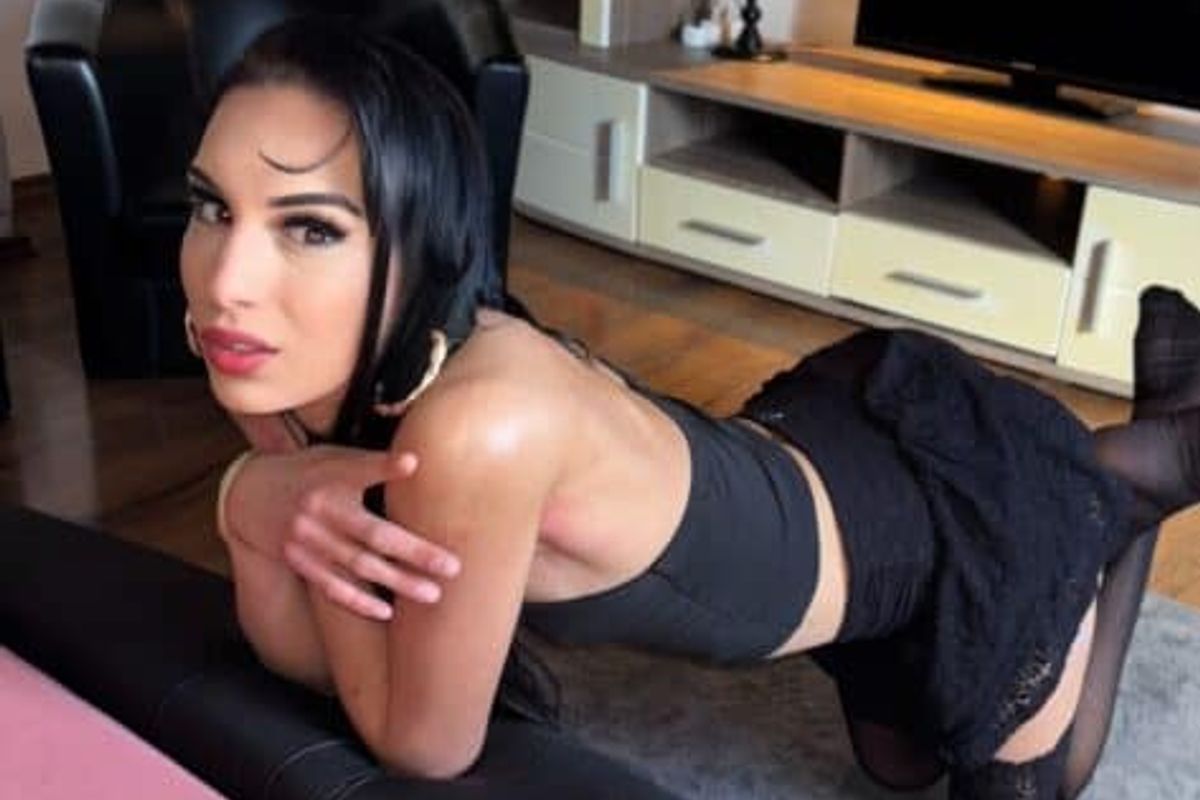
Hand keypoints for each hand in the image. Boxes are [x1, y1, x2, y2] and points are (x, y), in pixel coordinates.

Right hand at [223, 413, 459, 620]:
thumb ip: (371, 462)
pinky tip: (387, 611)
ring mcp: (306, 539)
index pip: (362, 469)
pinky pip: (330, 586)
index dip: (386, 467)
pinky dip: (358, 600)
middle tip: (453, 566)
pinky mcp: (298, 562)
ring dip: (397, 582)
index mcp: (332, 475)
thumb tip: (419, 459)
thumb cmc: (311, 472)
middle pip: (373, 533)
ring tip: (432, 594)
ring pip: (357, 565)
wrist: (250, 493)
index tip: (412, 463)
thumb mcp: (335, 456)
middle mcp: (319, 510)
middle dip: (415, 552)